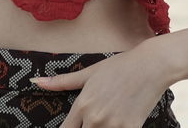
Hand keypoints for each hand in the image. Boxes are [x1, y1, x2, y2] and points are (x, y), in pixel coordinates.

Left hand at [29, 44, 170, 127]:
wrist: (152, 66)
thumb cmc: (119, 66)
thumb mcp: (89, 73)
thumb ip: (62, 82)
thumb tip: (36, 82)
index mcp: (82, 105)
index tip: (71, 127)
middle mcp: (95, 118)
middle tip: (93, 121)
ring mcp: (114, 126)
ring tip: (104, 121)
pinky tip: (116, 123)